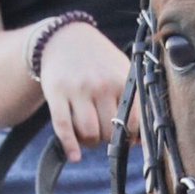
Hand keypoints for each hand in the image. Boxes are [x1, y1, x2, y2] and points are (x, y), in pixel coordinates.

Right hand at [38, 22, 128, 153]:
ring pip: (88, 132)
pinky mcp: (56, 94)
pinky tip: (74, 156)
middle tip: (104, 133)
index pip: (132, 121)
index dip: (129, 136)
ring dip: (90, 142)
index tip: (125, 137)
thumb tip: (138, 141)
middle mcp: (100, 85)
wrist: (64, 38)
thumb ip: (133, 101)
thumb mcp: (120, 70)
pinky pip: (63, 126)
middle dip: (108, 139)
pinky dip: (69, 145)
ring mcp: (77, 90)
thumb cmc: (98, 60)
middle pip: (108, 130)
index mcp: (120, 80)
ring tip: (90, 136)